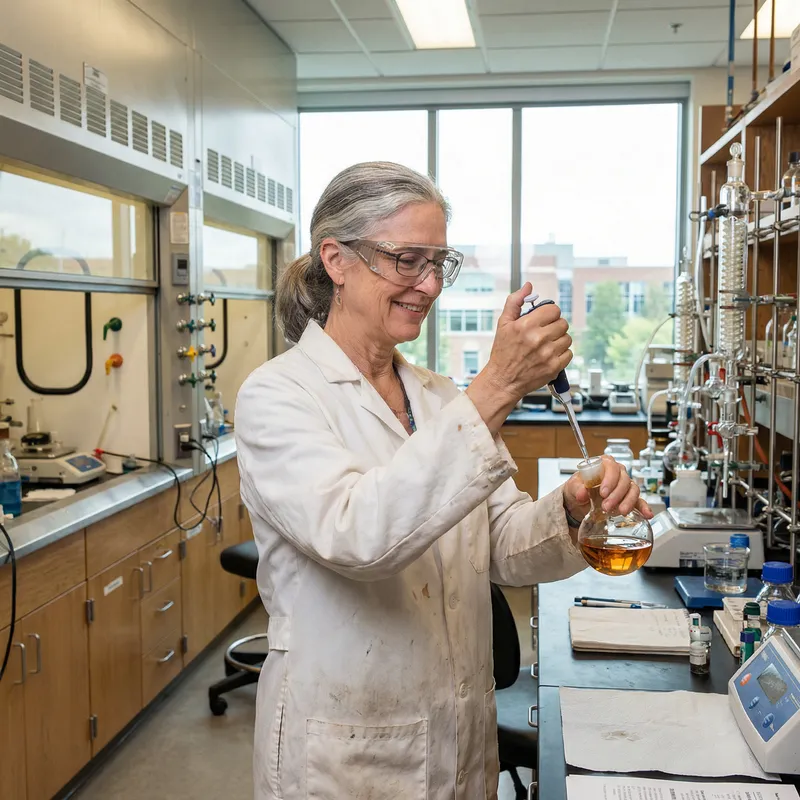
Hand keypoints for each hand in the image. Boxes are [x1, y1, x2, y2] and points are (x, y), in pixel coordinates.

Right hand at [466, 283, 571, 434]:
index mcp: (526, 325)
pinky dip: (561, 354)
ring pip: (567, 338)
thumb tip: (528, 286)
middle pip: (563, 323)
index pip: (553, 310)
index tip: (544, 320)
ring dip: (559, 340)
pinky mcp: (554, 367)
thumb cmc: (502, 353)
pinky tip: (549, 356)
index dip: (549, 314)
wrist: (502, 381)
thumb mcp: (503, 324)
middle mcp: (538, 338)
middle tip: (544, 333)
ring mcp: (548, 354)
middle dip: (554, 327)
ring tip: (546, 346)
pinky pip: (569, 353)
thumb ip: (515, 302)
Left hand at [563, 455, 653, 525]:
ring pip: (633, 489)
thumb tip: (582, 493)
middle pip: (623, 479)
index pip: (611, 466)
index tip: (603, 492)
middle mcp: (616, 473)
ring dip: (628, 501)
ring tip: (620, 511)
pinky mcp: (628, 499)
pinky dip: (644, 507)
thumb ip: (576, 488)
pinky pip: (639, 501)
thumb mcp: (572, 487)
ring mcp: (624, 486)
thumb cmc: (577, 489)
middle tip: (606, 506)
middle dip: (616, 494)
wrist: (578, 503)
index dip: (609, 479)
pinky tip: (647, 514)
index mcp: (603, 465)